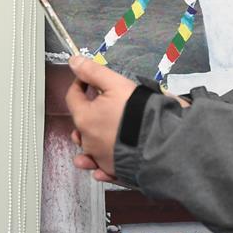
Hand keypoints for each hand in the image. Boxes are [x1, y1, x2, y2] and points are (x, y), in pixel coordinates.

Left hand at [65, 56, 136, 180]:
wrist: (160, 141)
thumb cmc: (138, 112)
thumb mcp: (116, 84)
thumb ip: (93, 72)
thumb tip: (73, 61)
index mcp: (84, 119)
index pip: (72, 97)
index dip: (79, 84)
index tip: (88, 79)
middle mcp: (88, 142)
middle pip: (81, 123)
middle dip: (87, 111)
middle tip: (100, 102)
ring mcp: (101, 159)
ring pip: (89, 148)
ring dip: (90, 140)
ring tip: (99, 131)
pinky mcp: (115, 171)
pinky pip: (103, 168)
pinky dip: (100, 165)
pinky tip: (102, 164)